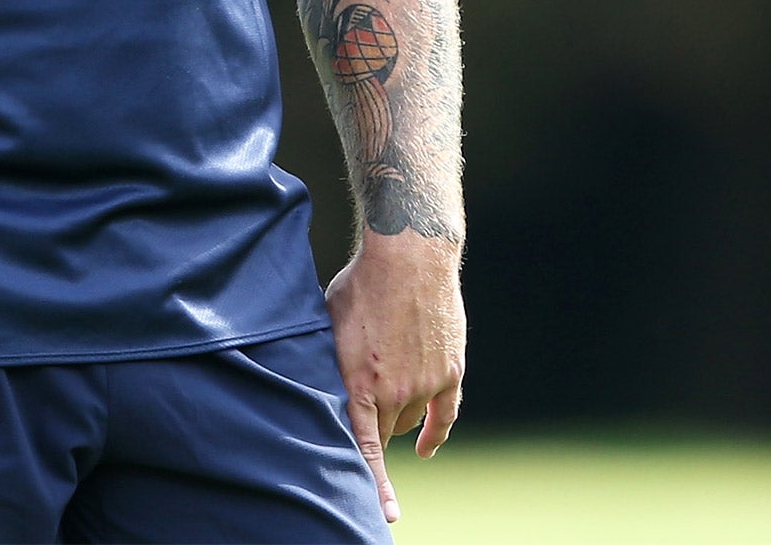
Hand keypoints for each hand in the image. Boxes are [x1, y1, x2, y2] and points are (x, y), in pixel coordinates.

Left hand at [325, 230, 466, 523]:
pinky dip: (435, 434)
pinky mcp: (450, 373)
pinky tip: (425, 448)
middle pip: (384, 430)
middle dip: (373, 424)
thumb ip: (331, 361)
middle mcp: (394, 390)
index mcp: (358, 380)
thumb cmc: (360, 285)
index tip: (384, 513)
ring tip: (385, 384)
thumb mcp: (330, 323)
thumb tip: (320, 383)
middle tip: (365, 403)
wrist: (409, 258)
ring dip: (398, 415)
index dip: (373, 482)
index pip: (364, 445)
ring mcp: (426, 384)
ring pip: (410, 421)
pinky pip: (445, 416)